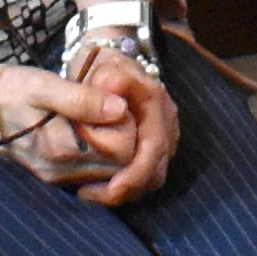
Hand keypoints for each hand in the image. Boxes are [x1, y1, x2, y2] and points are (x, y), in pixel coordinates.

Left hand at [65, 45, 183, 208]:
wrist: (106, 59)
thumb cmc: (99, 63)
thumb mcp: (96, 66)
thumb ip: (103, 81)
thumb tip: (114, 102)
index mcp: (155, 101)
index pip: (154, 147)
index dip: (134, 173)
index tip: (109, 188)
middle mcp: (165, 121)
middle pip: (157, 169)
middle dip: (128, 189)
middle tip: (91, 196)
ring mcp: (162, 134)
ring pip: (154, 176)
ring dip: (126, 190)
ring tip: (92, 193)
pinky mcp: (152, 146)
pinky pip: (147, 174)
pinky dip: (127, 185)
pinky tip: (100, 187)